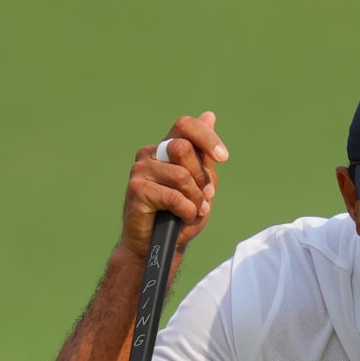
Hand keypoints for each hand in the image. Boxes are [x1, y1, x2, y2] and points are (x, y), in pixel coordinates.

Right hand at [120, 111, 228, 261]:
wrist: (160, 245)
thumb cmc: (181, 215)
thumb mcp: (201, 184)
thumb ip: (204, 156)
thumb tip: (209, 115)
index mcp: (166, 148)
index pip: (185, 125)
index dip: (207, 137)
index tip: (223, 158)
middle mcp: (151, 154)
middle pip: (183, 148)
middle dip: (201, 176)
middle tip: (203, 196)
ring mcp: (140, 170)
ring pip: (181, 175)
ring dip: (195, 199)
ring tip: (193, 211)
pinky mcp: (136, 189)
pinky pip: (173, 196)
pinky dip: (187, 210)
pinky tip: (183, 217)